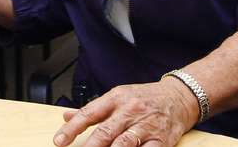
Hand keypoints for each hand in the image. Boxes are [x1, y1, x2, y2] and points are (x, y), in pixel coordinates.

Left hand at [53, 77, 199, 146]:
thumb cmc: (145, 97)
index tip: (59, 141)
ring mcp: (145, 126)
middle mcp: (129, 111)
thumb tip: (66, 115)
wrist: (179, 96)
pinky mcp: (161, 140)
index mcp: (115, 99)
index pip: (89, 114)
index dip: (72, 129)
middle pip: (105, 131)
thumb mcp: (117, 96)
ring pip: (124, 143)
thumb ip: (93, 109)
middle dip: (89, 146)